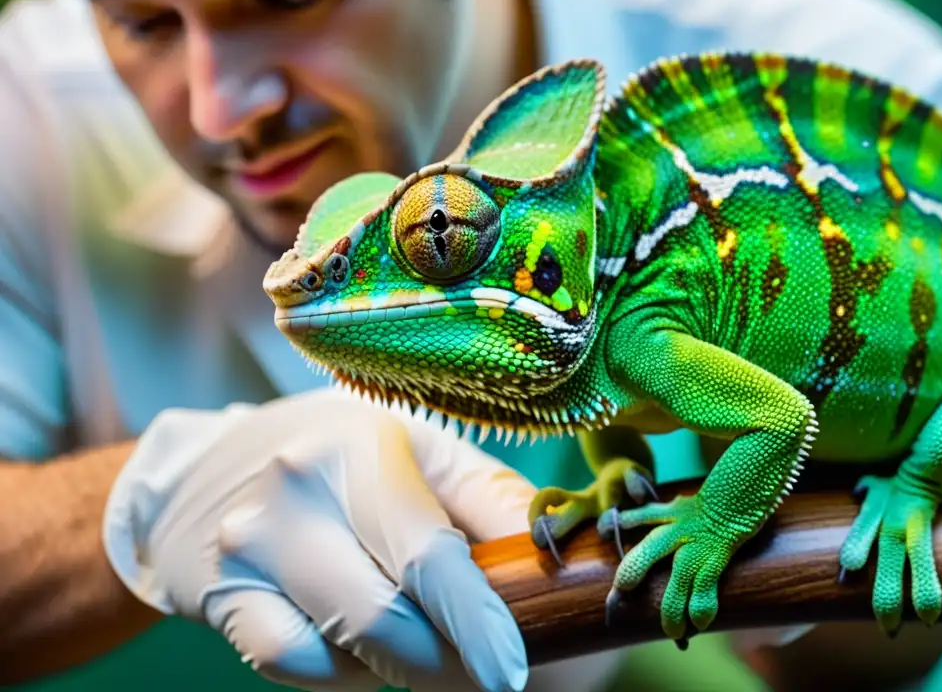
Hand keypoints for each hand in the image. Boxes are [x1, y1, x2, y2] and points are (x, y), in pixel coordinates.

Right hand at [102, 388, 535, 691]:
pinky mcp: (221, 594)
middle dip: (445, 661)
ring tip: (416, 635)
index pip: (427, 554)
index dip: (475, 623)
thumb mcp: (420, 448)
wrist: (210, 465)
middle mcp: (297, 491)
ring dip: (396, 664)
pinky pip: (291, 663)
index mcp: (362, 447)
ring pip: (341, 650)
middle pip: (385, 618)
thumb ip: (490, 497)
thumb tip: (556, 555)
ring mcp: (250, 546)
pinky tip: (354, 639)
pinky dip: (338, 669)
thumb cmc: (341, 452)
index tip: (511, 669)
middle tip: (483, 665)